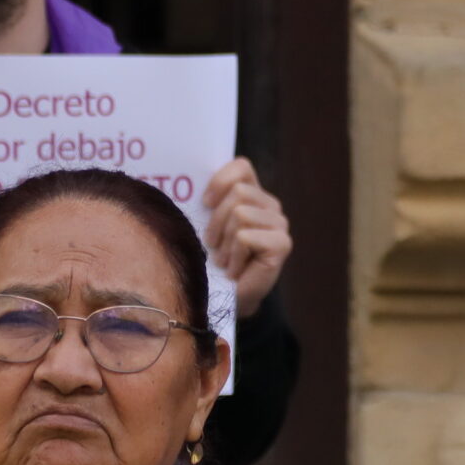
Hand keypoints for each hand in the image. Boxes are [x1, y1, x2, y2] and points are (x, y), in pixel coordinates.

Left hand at [202, 158, 292, 319]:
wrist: (227, 297)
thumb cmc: (212, 260)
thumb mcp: (205, 224)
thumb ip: (206, 201)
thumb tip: (181, 180)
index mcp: (253, 194)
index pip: (242, 166)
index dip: (220, 181)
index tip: (205, 204)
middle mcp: (271, 205)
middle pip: (238, 193)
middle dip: (217, 221)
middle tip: (213, 245)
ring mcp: (280, 224)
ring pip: (241, 214)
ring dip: (224, 243)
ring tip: (224, 260)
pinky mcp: (282, 244)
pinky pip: (246, 237)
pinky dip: (234, 256)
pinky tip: (235, 270)